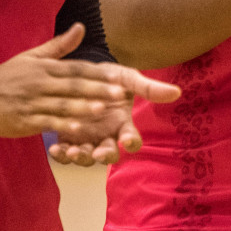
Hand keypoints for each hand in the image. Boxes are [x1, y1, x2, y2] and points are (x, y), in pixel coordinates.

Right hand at [0, 25, 178, 139]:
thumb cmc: (6, 77)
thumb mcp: (31, 57)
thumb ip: (59, 46)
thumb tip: (81, 27)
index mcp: (45, 68)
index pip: (76, 68)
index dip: (98, 73)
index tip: (120, 75)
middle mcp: (40, 83)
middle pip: (73, 86)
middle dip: (98, 90)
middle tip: (121, 94)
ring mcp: (32, 103)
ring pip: (61, 105)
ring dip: (83, 107)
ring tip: (103, 109)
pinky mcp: (24, 121)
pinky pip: (46, 122)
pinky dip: (62, 125)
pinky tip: (78, 129)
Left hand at [46, 58, 181, 166]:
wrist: (83, 73)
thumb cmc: (111, 78)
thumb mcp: (129, 78)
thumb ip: (149, 87)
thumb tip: (176, 92)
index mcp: (123, 124)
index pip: (132, 140)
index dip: (131, 142)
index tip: (128, 140)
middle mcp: (107, 136)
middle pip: (108, 155)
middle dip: (103, 156)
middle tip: (97, 153)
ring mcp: (88, 139)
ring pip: (86, 157)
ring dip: (80, 157)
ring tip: (72, 151)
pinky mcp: (68, 137)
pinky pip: (65, 153)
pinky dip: (61, 154)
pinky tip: (54, 147)